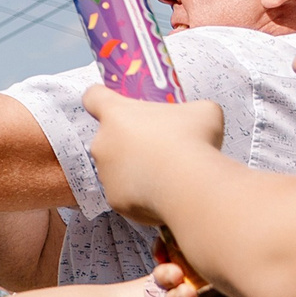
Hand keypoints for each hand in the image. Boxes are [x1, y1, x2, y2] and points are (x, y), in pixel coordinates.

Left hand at [84, 87, 225, 229]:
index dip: (102, 98)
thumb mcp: (201, 111)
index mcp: (116, 113)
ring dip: (135, 167)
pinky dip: (141, 192)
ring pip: (117, 167)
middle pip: (110, 137)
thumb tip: (192, 121)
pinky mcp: (113, 198)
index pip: (94, 97)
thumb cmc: (193, 140)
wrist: (188, 184)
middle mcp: (102, 142)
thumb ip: (186, 111)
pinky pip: (126, 192)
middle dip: (131, 140)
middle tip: (159, 144)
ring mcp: (105, 173)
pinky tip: (164, 190)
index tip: (113, 101)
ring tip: (166, 170)